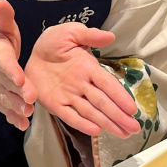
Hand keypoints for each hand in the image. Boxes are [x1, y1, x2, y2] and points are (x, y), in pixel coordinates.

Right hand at [0, 0, 36, 129]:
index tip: (20, 77)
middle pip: (7, 83)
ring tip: (28, 111)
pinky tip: (21, 125)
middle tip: (30, 98)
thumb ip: (3, 17)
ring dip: (16, 106)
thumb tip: (0, 1)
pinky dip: (12, 118)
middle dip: (18, 91)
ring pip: (7, 99)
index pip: (4, 62)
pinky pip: (5, 111)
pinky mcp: (0, 101)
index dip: (11, 70)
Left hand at [25, 22, 139, 138]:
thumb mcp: (71, 32)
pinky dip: (82, 124)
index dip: (120, 96)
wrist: (32, 52)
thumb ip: (89, 35)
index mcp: (88, 68)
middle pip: (103, 102)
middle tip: (134, 129)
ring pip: (91, 112)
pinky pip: (69, 115)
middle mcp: (82, 85)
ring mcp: (69, 96)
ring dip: (107, 123)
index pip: (107, 84)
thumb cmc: (53, 42)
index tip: (133, 109)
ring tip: (123, 134)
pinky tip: (95, 132)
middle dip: (119, 116)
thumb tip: (110, 36)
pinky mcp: (55, 104)